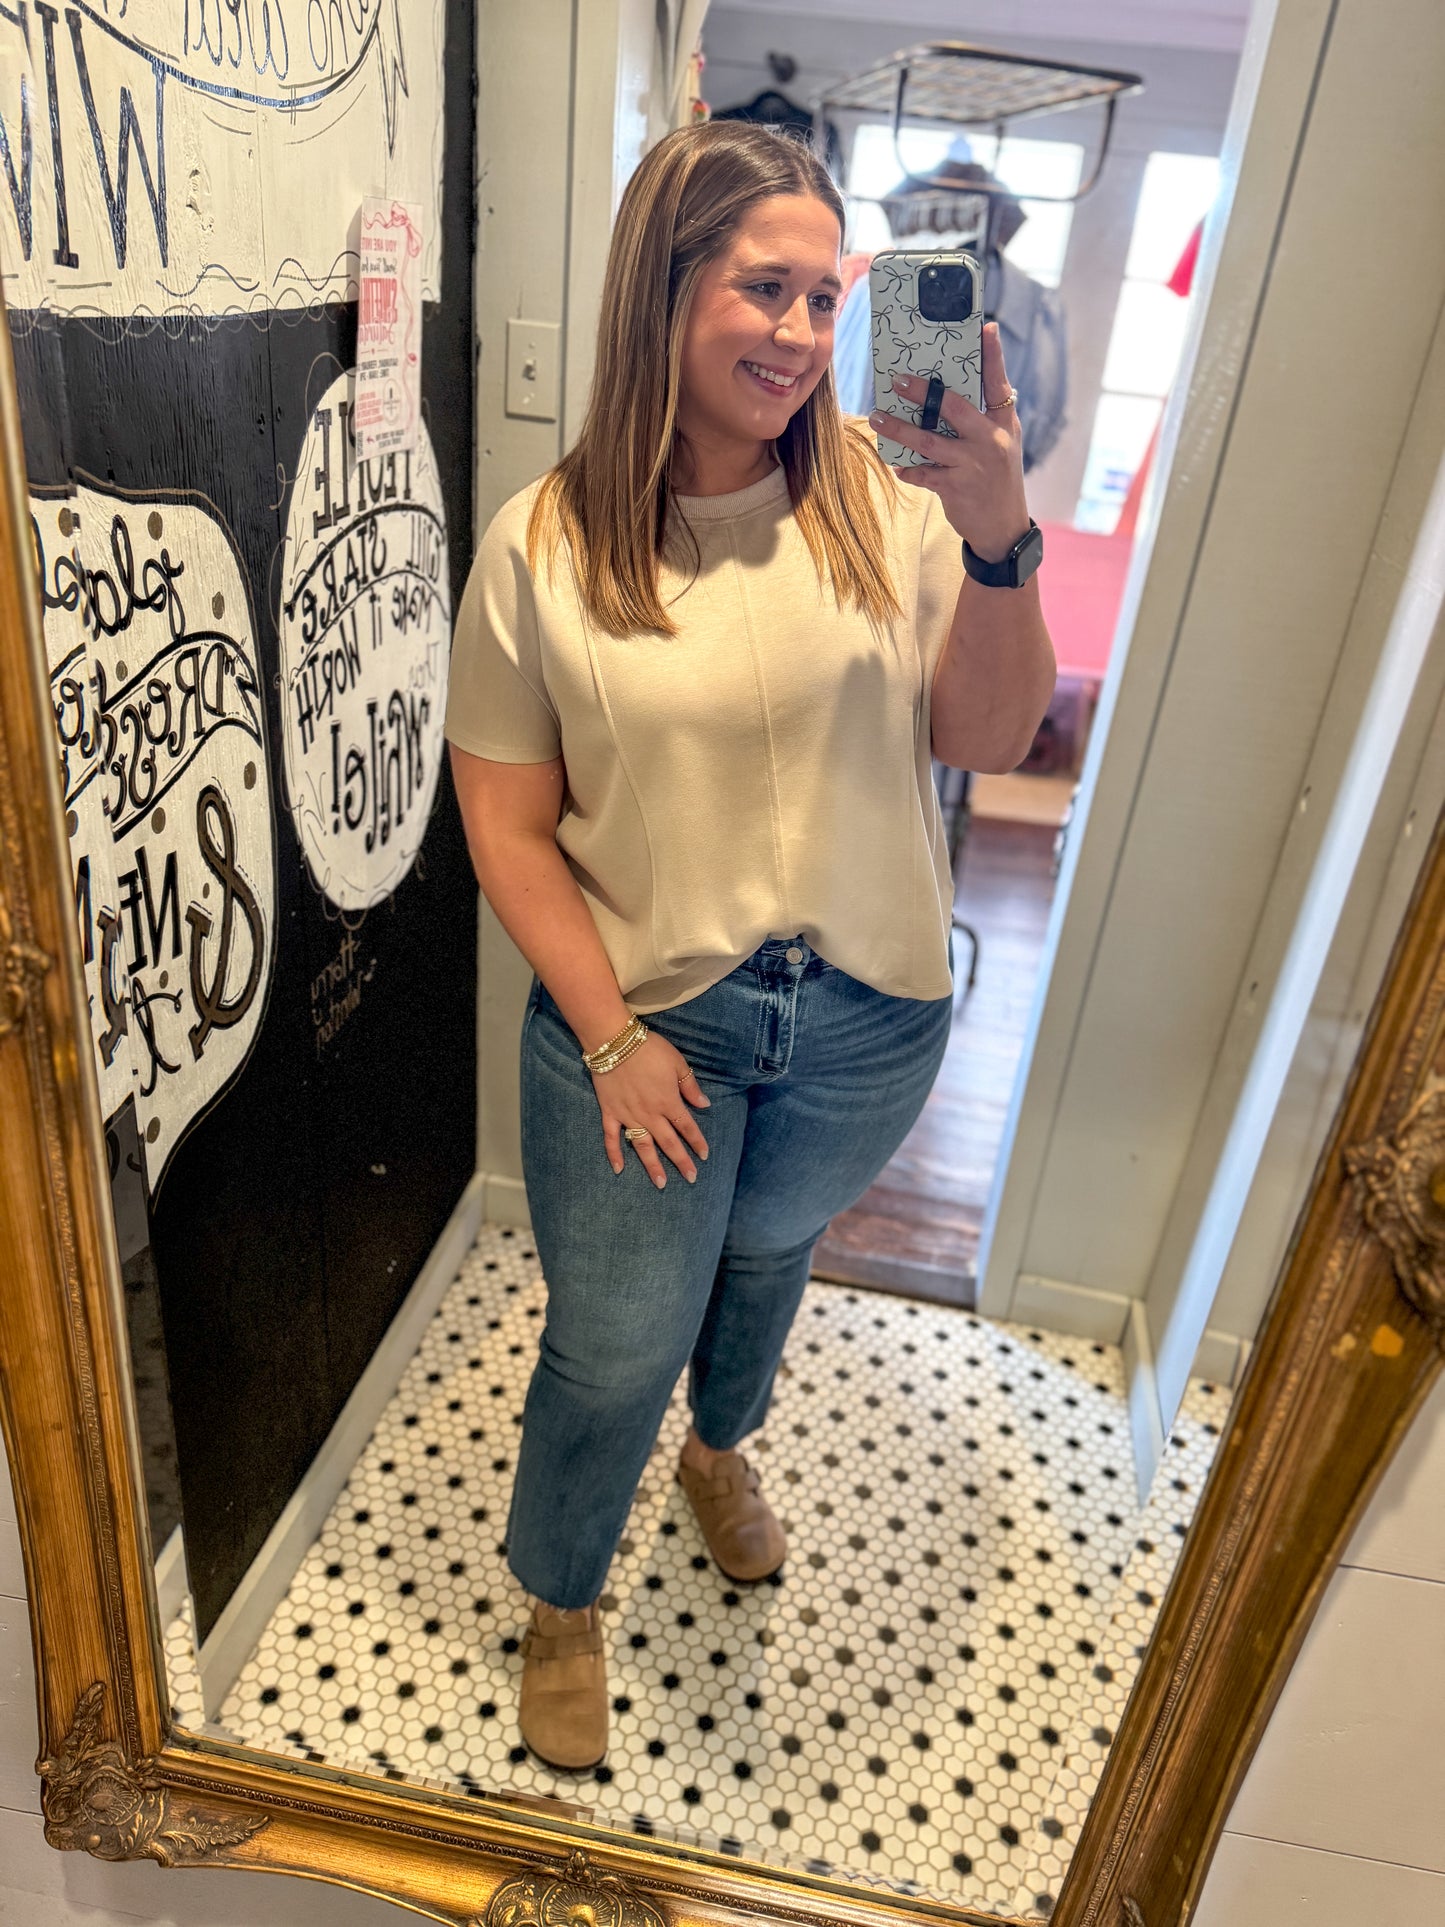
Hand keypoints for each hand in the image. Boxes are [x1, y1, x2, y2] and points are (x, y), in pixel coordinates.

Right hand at [592, 1031, 710, 1187]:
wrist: (614, 1041)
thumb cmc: (649, 1049)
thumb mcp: (677, 1063)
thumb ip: (690, 1086)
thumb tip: (704, 1105)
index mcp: (668, 1102)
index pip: (687, 1127)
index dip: (697, 1142)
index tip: (704, 1157)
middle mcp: (650, 1114)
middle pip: (668, 1143)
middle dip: (681, 1162)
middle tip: (691, 1178)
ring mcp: (628, 1115)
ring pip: (642, 1146)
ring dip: (652, 1166)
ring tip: (661, 1184)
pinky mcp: (609, 1112)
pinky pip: (611, 1137)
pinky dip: (614, 1154)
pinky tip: (619, 1169)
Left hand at [869, 322, 1030, 562]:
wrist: (1004, 528)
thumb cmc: (998, 478)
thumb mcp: (1002, 443)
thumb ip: (984, 416)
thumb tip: (951, 391)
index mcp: (1004, 424)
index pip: (999, 383)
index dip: (993, 355)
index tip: (986, 327)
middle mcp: (991, 440)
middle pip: (954, 407)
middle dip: (924, 392)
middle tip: (899, 380)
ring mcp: (973, 465)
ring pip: (929, 442)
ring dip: (900, 429)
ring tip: (879, 417)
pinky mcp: (956, 489)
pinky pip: (924, 474)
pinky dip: (908, 468)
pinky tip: (896, 464)